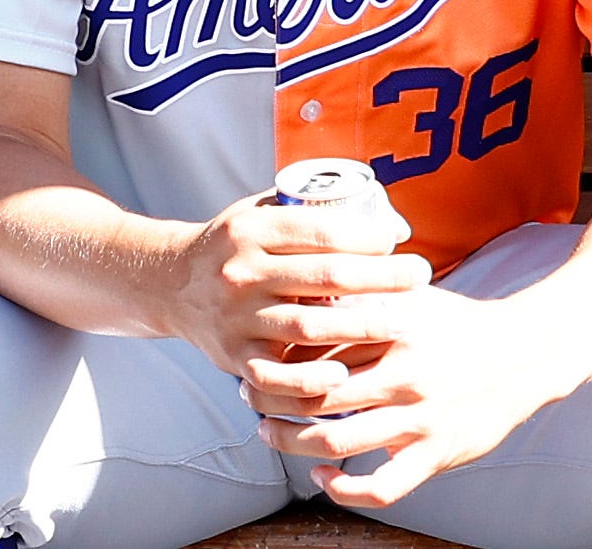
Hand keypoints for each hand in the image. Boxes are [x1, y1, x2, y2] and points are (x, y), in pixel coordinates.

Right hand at [158, 191, 433, 395]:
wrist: (170, 284)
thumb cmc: (236, 245)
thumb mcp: (262, 212)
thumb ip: (314, 211)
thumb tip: (390, 224)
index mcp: (252, 230)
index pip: (321, 230)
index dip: (367, 235)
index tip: (398, 240)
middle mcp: (241, 273)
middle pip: (325, 277)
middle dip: (381, 277)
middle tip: (421, 276)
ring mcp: (236, 318)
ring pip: (308, 327)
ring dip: (361, 327)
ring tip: (401, 323)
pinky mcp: (232, 357)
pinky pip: (273, 377)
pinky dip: (308, 380)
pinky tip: (343, 377)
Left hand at [250, 284, 568, 507]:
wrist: (524, 354)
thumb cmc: (457, 323)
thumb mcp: (413, 295)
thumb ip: (364, 291)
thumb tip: (306, 281)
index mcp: (395, 330)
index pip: (318, 346)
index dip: (276, 356)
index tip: (252, 357)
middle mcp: (404, 375)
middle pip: (316, 396)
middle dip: (272, 401)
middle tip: (250, 398)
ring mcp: (420, 418)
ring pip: (337, 442)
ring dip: (293, 444)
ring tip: (271, 434)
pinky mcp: (436, 454)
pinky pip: (381, 487)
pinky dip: (345, 488)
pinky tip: (324, 477)